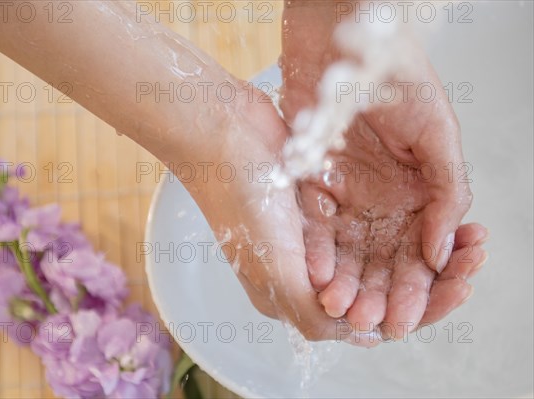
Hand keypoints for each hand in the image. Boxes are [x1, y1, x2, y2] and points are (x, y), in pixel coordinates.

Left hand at [279, 0, 486, 338]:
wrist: (338, 37)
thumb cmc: (395, 73)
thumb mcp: (436, 130)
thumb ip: (446, 190)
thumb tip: (441, 250)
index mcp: (421, 190)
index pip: (426, 250)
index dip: (425, 284)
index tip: (415, 312)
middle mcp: (384, 199)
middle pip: (387, 260)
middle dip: (385, 293)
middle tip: (380, 323)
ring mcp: (348, 195)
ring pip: (351, 255)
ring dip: (352, 285)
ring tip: (348, 311)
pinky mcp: (312, 186)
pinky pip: (315, 231)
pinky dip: (318, 255)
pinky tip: (320, 279)